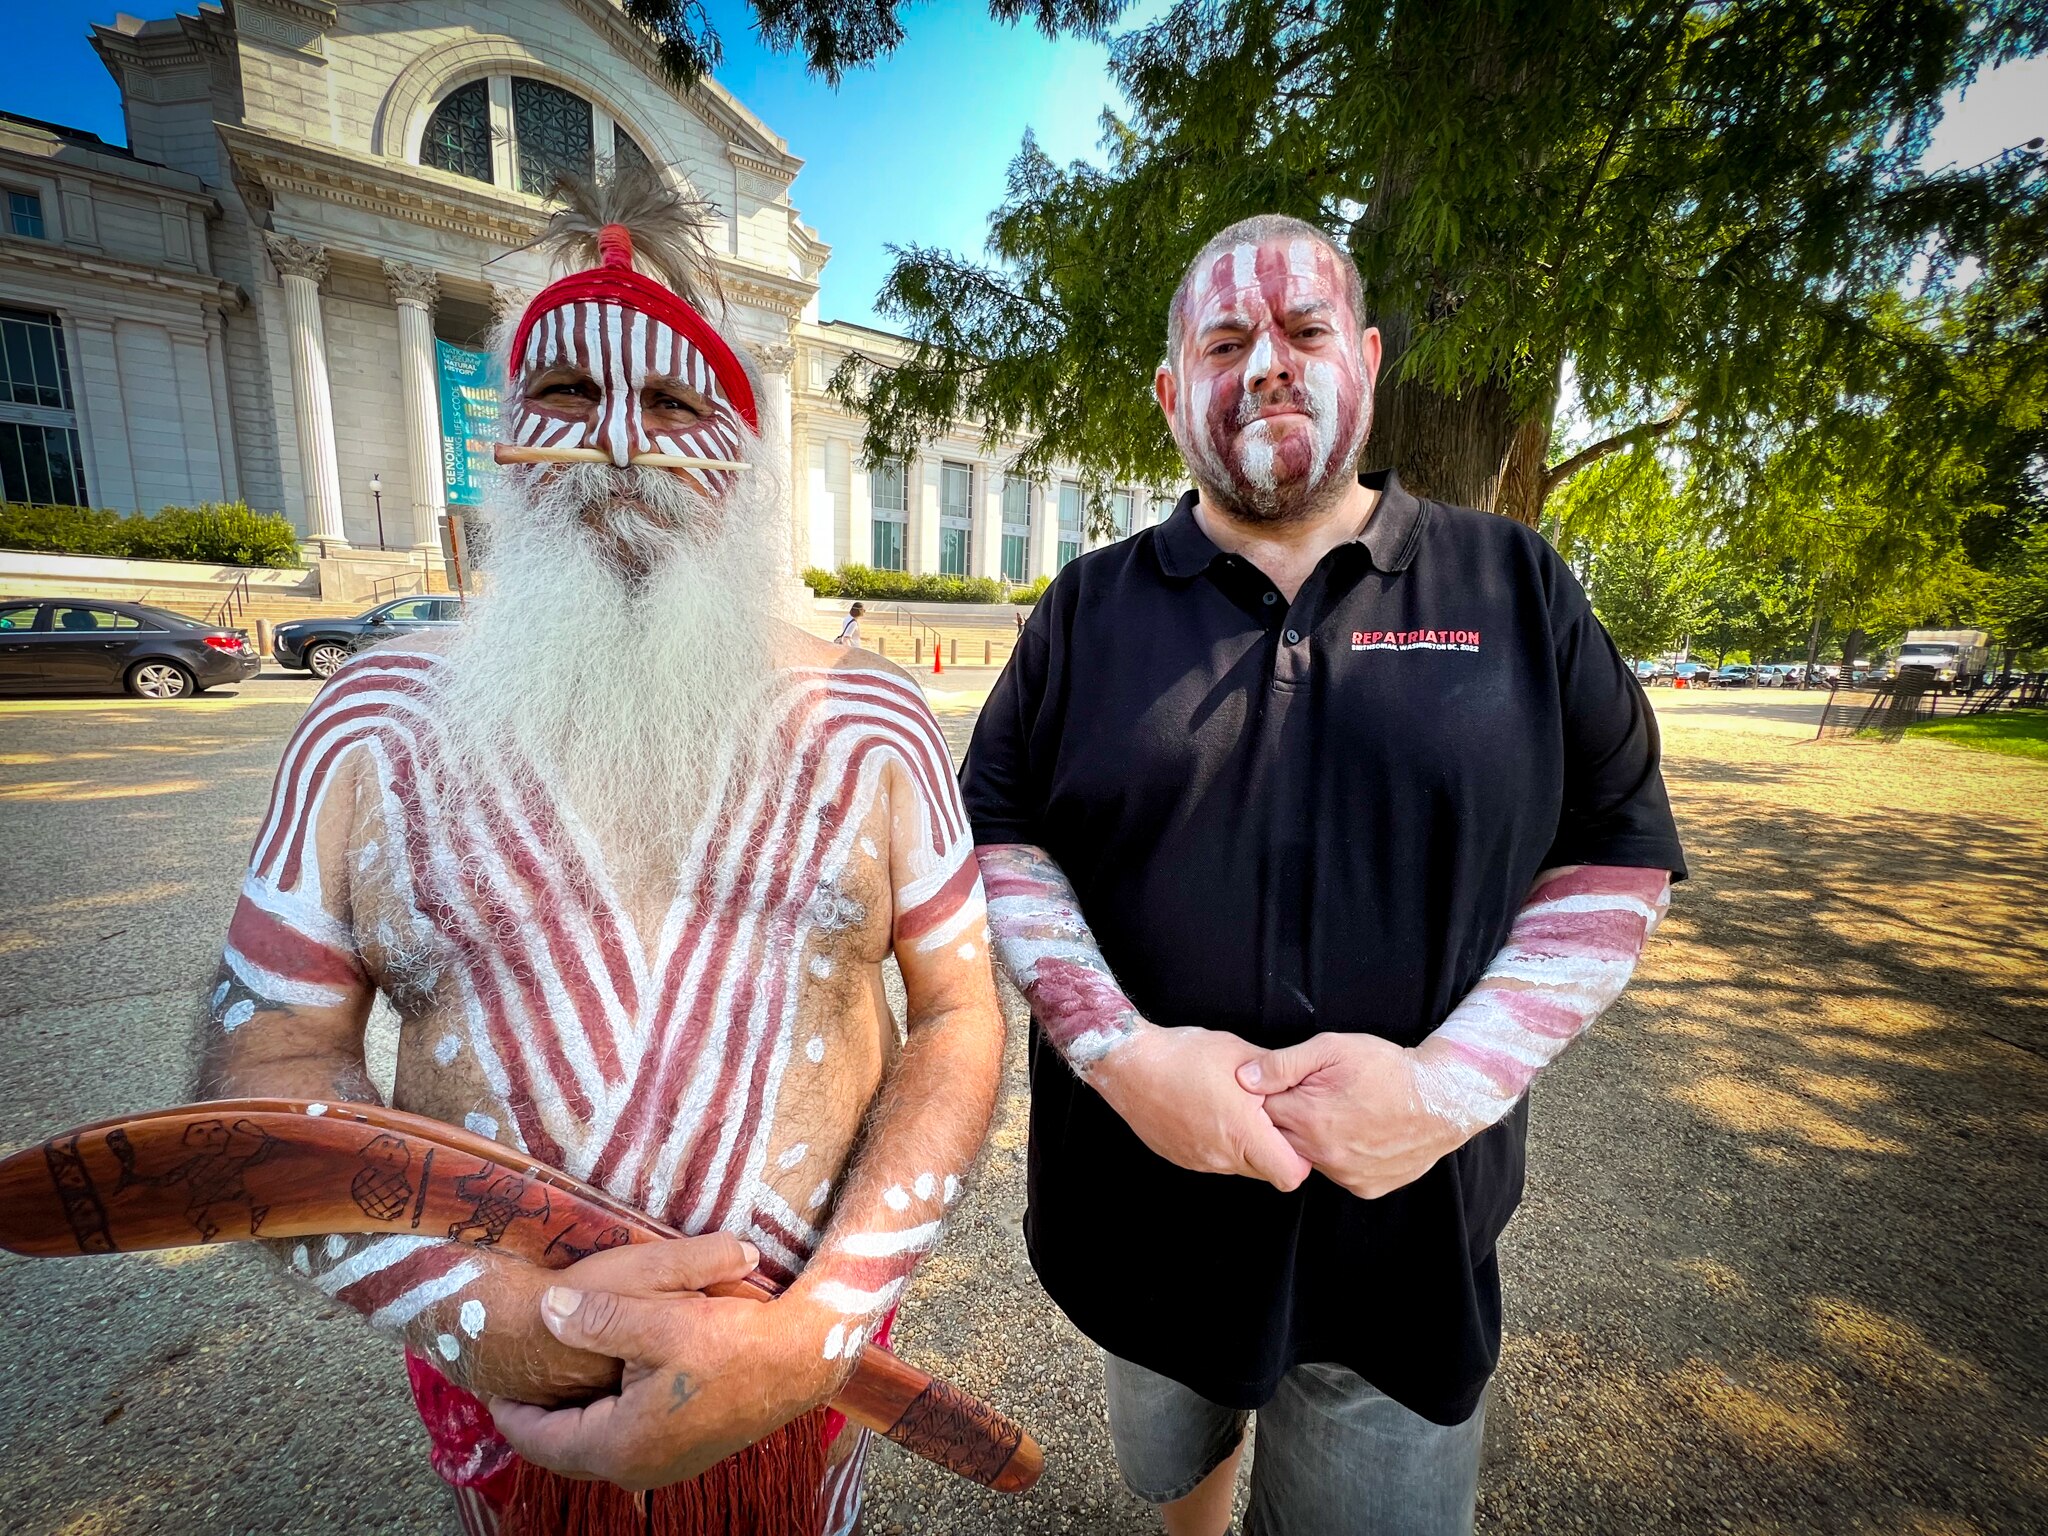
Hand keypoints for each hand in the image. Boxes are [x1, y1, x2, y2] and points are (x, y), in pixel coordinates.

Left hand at [488, 1240, 833, 1490]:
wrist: (801, 1361)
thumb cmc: (735, 1342)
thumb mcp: (662, 1319)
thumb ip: (598, 1317)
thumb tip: (547, 1308)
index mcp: (618, 1445)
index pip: (537, 1438)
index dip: (507, 1407)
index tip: (490, 1375)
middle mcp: (635, 1468)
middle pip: (560, 1448)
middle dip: (534, 1414)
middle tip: (513, 1374)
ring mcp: (661, 1465)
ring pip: (591, 1445)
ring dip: (569, 1415)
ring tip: (551, 1372)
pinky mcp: (682, 1451)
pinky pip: (621, 1439)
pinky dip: (600, 1416)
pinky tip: (603, 1377)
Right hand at [1090, 1024, 1311, 1190]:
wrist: (1130, 1065)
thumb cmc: (1184, 1056)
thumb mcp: (1240, 1053)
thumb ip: (1277, 1074)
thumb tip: (1299, 1082)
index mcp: (1242, 1132)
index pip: (1291, 1175)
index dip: (1300, 1158)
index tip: (1293, 1133)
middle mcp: (1222, 1155)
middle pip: (1267, 1172)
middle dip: (1274, 1149)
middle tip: (1265, 1116)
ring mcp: (1200, 1161)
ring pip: (1240, 1167)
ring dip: (1245, 1146)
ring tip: (1233, 1110)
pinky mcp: (1182, 1158)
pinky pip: (1214, 1160)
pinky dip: (1220, 1144)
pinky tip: (1210, 1113)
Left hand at [1238, 1033, 1467, 1199]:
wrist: (1443, 1098)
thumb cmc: (1387, 1068)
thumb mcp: (1332, 1049)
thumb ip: (1283, 1065)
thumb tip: (1243, 1078)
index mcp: (1308, 1118)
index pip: (1262, 1114)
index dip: (1270, 1096)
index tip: (1286, 1086)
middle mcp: (1322, 1154)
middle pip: (1281, 1141)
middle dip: (1289, 1119)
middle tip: (1314, 1098)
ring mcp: (1345, 1175)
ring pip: (1309, 1158)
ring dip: (1314, 1139)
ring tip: (1341, 1113)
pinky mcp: (1366, 1187)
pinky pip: (1338, 1173)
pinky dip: (1340, 1156)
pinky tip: (1357, 1134)